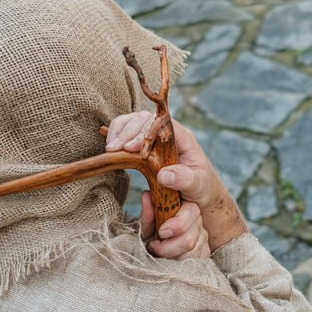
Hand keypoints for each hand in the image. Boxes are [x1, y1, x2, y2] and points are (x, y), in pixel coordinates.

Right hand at [106, 111, 247, 251]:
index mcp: (183, 138)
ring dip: (119, 131)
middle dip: (128, 131)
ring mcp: (155, 138)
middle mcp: (168, 133)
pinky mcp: (145, 146)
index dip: (144, 131)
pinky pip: (128, 133)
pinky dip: (117, 136)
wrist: (199, 192)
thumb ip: (185, 179)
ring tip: (109, 148)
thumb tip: (164, 175)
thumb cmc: (201, 187)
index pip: (162, 123)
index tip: (130, 147)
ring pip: (134, 122)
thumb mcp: (198, 185)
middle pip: (145, 119)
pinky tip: (110, 147)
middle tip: (113, 148)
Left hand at [139, 192, 209, 258]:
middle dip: (167, 247)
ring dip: (171, 256)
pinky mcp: (205, 252)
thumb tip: (147, 196)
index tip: (161, 232)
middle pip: (189, 239)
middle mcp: (198, 221)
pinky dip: (179, 262)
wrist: (154, 247)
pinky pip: (196, 261)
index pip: (191, 211)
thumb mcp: (146, 224)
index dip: (176, 225)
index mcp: (186, 206)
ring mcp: (203, 237)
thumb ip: (148, 213)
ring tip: (160, 252)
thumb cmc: (152, 233)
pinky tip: (171, 257)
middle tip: (155, 245)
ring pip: (191, 252)